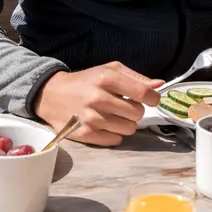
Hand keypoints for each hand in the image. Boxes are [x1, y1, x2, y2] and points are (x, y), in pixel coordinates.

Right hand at [33, 61, 162, 146]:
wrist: (51, 95)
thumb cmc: (87, 81)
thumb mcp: (110, 70)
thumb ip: (136, 78)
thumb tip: (160, 84)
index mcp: (107, 78)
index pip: (143, 93)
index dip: (153, 98)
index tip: (152, 100)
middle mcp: (98, 98)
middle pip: (137, 114)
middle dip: (135, 110)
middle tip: (124, 106)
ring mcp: (90, 118)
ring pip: (129, 129)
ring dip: (125, 123)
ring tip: (113, 115)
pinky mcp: (84, 135)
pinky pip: (115, 140)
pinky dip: (114, 134)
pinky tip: (104, 124)